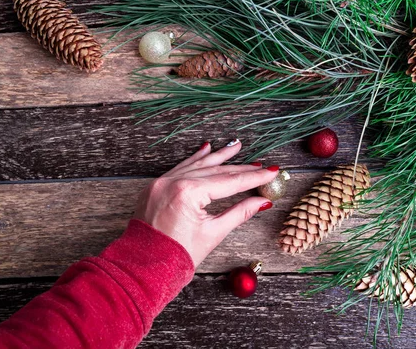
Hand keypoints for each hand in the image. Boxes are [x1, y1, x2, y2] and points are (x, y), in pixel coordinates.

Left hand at [134, 139, 278, 266]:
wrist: (143, 268)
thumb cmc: (177, 255)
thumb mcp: (213, 233)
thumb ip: (239, 212)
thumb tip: (262, 201)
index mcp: (188, 193)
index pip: (229, 182)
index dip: (253, 178)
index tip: (271, 172)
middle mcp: (173, 182)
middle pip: (215, 171)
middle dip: (240, 168)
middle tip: (260, 165)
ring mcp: (162, 182)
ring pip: (197, 165)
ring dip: (218, 157)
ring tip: (236, 147)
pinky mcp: (156, 186)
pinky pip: (180, 168)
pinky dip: (195, 160)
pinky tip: (207, 149)